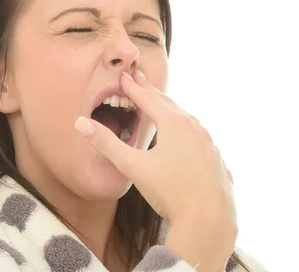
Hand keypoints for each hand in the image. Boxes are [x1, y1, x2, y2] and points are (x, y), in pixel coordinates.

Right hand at [74, 70, 236, 243]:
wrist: (208, 221)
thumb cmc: (170, 192)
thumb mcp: (133, 167)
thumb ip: (107, 144)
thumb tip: (80, 123)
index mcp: (174, 124)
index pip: (148, 99)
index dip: (133, 88)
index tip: (124, 77)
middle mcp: (195, 128)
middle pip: (169, 104)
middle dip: (152, 91)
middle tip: (140, 78)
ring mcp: (210, 143)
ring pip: (188, 120)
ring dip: (172, 109)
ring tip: (163, 105)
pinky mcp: (217, 159)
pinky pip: (200, 138)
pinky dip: (188, 130)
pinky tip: (187, 138)